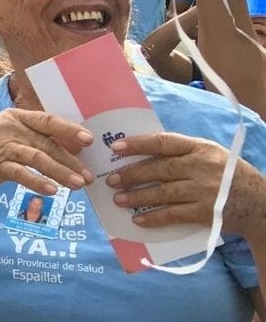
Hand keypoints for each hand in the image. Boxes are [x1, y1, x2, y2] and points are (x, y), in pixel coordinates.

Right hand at [0, 109, 94, 194]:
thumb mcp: (11, 132)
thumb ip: (38, 136)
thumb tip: (74, 146)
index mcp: (17, 117)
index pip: (48, 121)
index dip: (69, 130)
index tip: (89, 140)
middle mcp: (10, 129)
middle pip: (47, 144)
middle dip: (70, 161)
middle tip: (88, 176)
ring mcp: (3, 147)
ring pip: (37, 158)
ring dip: (60, 172)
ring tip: (78, 185)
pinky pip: (21, 174)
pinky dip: (37, 182)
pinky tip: (52, 191)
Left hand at [106, 133, 265, 240]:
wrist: (259, 203)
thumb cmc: (228, 175)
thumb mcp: (210, 154)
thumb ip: (183, 152)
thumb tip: (142, 152)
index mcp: (200, 147)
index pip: (164, 142)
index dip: (138, 145)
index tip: (116, 149)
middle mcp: (201, 166)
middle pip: (159, 168)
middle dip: (132, 174)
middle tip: (111, 180)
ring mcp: (204, 190)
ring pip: (163, 192)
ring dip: (137, 197)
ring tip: (118, 200)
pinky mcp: (206, 212)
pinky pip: (174, 214)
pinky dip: (155, 217)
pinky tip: (139, 220)